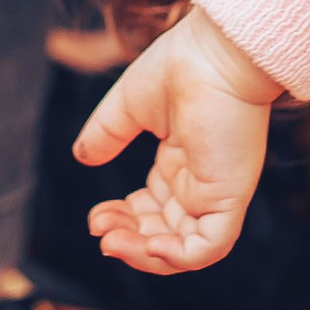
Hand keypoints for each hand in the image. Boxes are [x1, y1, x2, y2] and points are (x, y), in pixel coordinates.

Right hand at [73, 7, 280, 273]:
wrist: (213, 52)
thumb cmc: (179, 67)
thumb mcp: (128, 107)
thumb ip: (106, 134)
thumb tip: (80, 157)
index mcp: (180, 163)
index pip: (150, 210)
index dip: (121, 220)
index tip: (94, 217)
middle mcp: (199, 182)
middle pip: (162, 234)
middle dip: (127, 239)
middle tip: (99, 230)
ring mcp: (215, 192)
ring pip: (183, 249)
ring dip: (145, 254)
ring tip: (112, 241)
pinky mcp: (229, 196)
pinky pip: (208, 247)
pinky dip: (178, 257)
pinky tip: (149, 245)